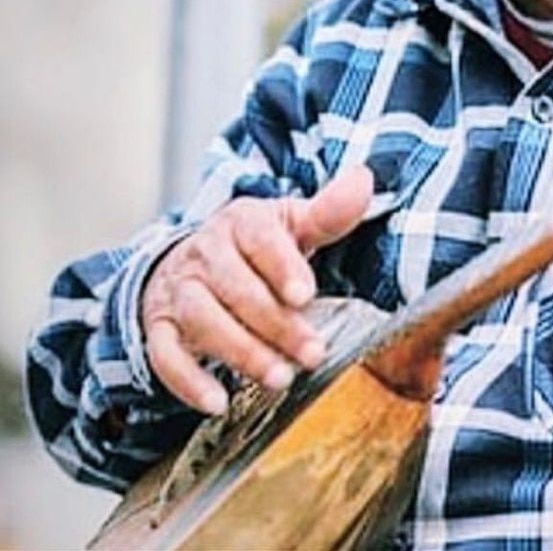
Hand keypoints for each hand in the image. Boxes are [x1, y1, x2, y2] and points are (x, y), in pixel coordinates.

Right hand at [142, 166, 372, 413]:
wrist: (195, 259)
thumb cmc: (257, 244)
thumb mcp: (292, 222)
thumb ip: (328, 211)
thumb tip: (363, 179)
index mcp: (242, 222)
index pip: (260, 241)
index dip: (282, 267)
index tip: (306, 295)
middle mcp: (205, 253)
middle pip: (236, 289)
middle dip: (276, 324)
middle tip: (312, 354)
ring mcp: (179, 291)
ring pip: (202, 320)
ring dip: (241, 352)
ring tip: (278, 379)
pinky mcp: (160, 327)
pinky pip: (164, 355)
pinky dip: (187, 381)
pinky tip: (217, 402)